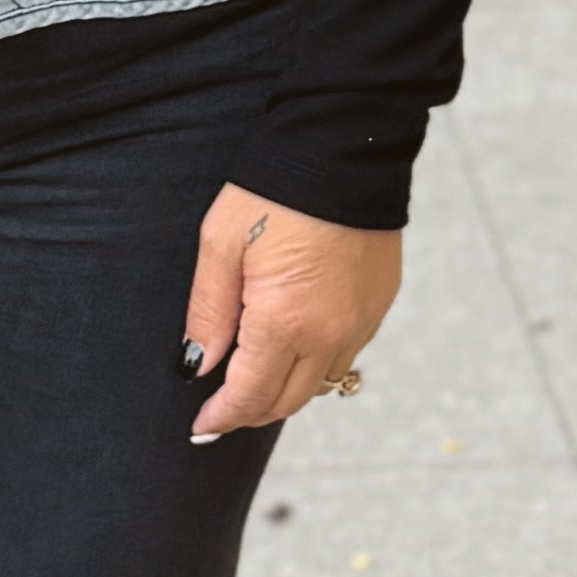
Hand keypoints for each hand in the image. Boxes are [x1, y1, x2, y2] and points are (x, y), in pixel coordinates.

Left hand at [181, 183, 401, 443]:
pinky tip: (295, 348)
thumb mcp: (221, 245)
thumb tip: (198, 366)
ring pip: (321, 384)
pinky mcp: (379, 303)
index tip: (201, 428)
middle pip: (287, 402)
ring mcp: (361, 321)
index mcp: (285, 322)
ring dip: (285, 392)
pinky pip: (347, 354)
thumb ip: (208, 313)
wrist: (343, 148)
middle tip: (222, 412)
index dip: (222, 418)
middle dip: (251, 413)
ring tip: (255, 383)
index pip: (250, 395)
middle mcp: (329, 333)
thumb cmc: (274, 190)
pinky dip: (317, 364)